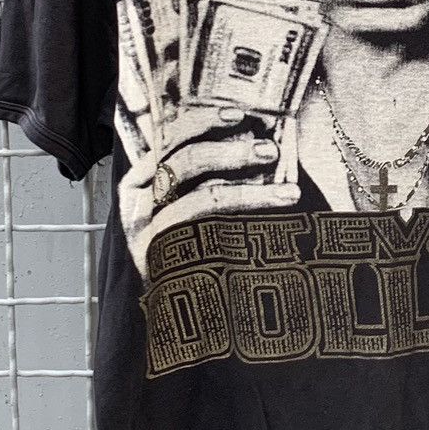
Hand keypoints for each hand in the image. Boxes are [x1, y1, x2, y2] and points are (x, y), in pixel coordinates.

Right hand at [118, 104, 298, 275]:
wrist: (181, 315)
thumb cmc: (197, 248)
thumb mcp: (194, 204)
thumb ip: (207, 173)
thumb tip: (258, 136)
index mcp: (144, 178)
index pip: (170, 139)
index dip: (202, 121)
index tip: (239, 114)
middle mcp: (139, 201)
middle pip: (182, 162)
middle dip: (230, 152)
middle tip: (270, 151)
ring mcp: (146, 230)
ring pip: (200, 196)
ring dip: (249, 190)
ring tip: (289, 193)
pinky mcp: (159, 258)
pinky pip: (204, 229)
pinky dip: (241, 217)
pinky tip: (274, 216)